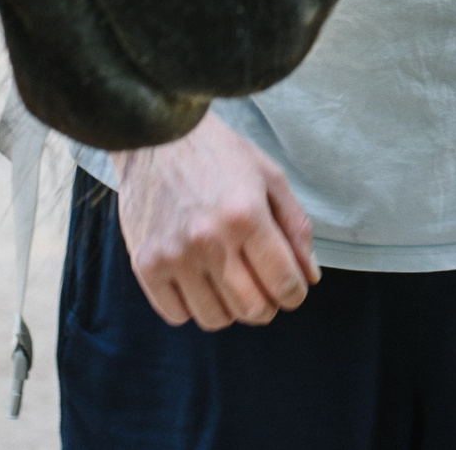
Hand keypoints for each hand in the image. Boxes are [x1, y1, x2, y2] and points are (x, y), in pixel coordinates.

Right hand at [114, 112, 319, 329]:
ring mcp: (174, 255)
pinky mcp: (145, 264)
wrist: (155, 137)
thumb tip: (310, 276)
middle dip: (267, 306)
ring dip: (229, 308)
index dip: (295, 294)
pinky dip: (191, 306)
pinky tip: (197, 281)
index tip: (291, 288)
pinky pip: (176, 315)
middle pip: (252, 310)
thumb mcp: (269, 176)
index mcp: (246, 215)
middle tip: (263, 288)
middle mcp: (209, 239)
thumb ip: (296, 226)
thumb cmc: (217, 154)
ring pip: (215, 319)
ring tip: (228, 281)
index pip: (284, 283)